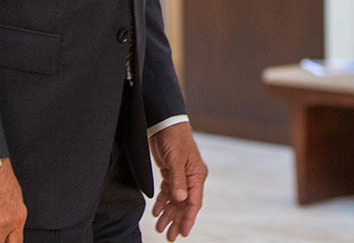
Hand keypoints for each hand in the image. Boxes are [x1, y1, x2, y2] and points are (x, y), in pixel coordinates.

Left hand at [149, 122, 207, 240]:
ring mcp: (181, 176)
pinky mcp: (171, 173)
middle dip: (177, 221)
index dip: (188, 219)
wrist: (165, 123)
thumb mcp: (176, 160)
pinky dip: (162, 202)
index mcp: (196, 175)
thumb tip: (181, 200)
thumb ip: (177, 181)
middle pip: (185, 205)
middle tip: (170, 237)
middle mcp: (191, 178)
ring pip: (176, 201)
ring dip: (168, 214)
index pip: (194, 202)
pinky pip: (168, 192)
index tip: (182, 233)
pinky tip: (156, 212)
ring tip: (160, 228)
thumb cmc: (174, 138)